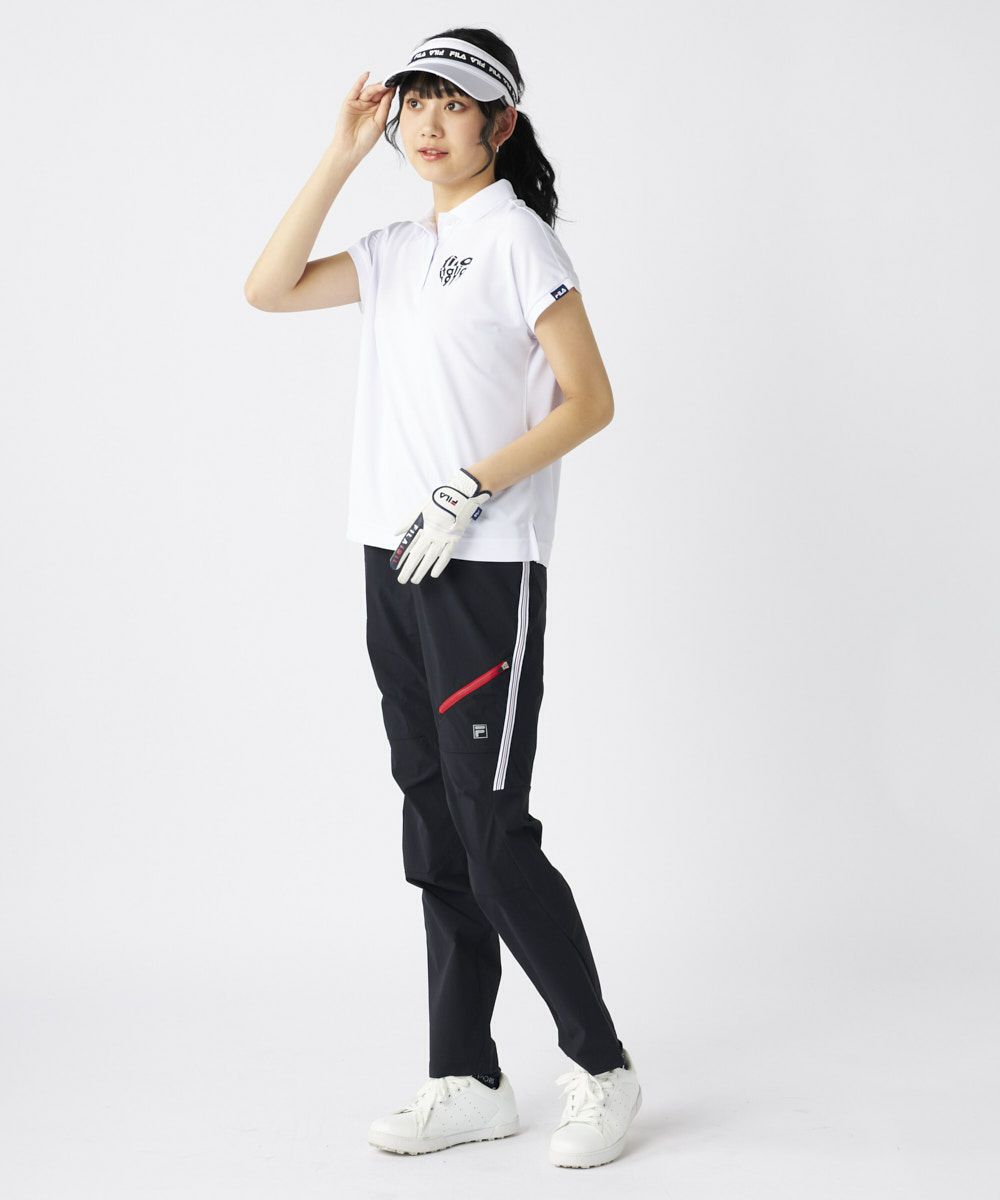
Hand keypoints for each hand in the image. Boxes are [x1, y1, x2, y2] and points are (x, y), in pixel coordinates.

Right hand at [329, 70, 396, 162]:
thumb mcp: (380, 122)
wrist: (351, 148)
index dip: (391, 91)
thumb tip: (390, 92)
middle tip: (392, 83)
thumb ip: (385, 107)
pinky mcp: (349, 102)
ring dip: (376, 86)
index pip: (385, 98)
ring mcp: (358, 103)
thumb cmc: (366, 139)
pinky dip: (360, 81)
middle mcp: (368, 105)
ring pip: (368, 91)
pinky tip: (366, 75)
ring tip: (384, 84)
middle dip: (384, 87)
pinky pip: (355, 90)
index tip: (398, 84)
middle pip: (377, 92)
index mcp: (377, 111)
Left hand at [389, 468, 491, 584]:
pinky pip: (446, 556)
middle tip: (402, 579)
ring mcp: (444, 538)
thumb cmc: (437, 502)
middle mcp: (432, 534)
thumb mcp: (419, 509)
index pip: (409, 545)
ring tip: (415, 580)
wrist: (459, 498)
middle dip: (409, 569)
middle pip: (418, 555)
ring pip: (431, 558)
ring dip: (422, 570)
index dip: (402, 557)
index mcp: (423, 526)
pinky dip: (439, 566)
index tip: (396, 566)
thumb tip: (396, 532)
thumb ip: (407, 522)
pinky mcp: (454, 540)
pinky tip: (433, 573)